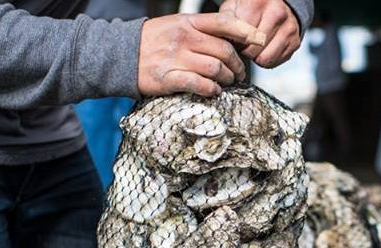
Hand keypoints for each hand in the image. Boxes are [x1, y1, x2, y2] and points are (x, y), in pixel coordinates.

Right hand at [137, 13, 265, 96]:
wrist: (122, 55)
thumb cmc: (154, 42)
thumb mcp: (177, 26)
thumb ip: (203, 30)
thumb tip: (233, 39)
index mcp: (188, 23)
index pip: (224, 23)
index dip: (245, 31)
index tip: (258, 40)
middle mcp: (184, 38)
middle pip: (225, 51)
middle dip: (238, 65)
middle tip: (239, 74)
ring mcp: (176, 58)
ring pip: (216, 69)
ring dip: (227, 79)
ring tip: (226, 83)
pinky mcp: (169, 78)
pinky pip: (200, 85)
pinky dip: (212, 90)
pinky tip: (213, 91)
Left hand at [219, 0, 300, 67]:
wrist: (280, 4)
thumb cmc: (253, 7)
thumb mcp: (234, 7)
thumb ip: (225, 21)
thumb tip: (219, 40)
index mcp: (258, 2)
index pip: (241, 36)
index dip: (234, 42)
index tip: (234, 39)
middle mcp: (277, 13)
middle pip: (253, 49)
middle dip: (245, 51)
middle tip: (243, 45)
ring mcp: (288, 28)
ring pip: (265, 59)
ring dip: (256, 57)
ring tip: (254, 47)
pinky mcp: (295, 42)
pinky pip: (275, 62)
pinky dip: (267, 59)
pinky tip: (265, 49)